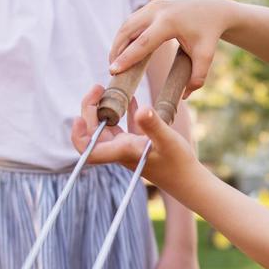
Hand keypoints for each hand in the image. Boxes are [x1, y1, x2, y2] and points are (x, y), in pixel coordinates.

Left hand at [72, 85, 196, 188]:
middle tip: (99, 88)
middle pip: (94, 132)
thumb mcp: (167, 140)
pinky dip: (124, 112)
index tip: (79, 117)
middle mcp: (121, 150)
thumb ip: (153, 124)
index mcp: (122, 151)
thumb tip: (141, 109)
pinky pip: (125, 126)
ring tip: (109, 90)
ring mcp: (129, 147)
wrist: (189, 180)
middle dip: (90, 110)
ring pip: (107, 128)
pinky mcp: (139, 144)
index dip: (79, 135)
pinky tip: (132, 99)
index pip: (89, 150)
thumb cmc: (178, 164)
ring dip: (105, 110)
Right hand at [108, 0, 233, 95]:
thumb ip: (197, 77)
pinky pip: (132, 21)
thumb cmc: (209, 34)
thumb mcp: (206, 56)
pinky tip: (123, 50)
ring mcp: (153, 5)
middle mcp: (157, 10)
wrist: (213, 10)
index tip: (113, 71)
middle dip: (116, 50)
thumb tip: (184, 96)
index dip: (127, 58)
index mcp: (170, 22)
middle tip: (111, 71)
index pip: (143, 43)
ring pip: (127, 24)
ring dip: (118, 42)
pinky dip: (125, 35)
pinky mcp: (151, 5)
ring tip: (115, 62)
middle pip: (128, 31)